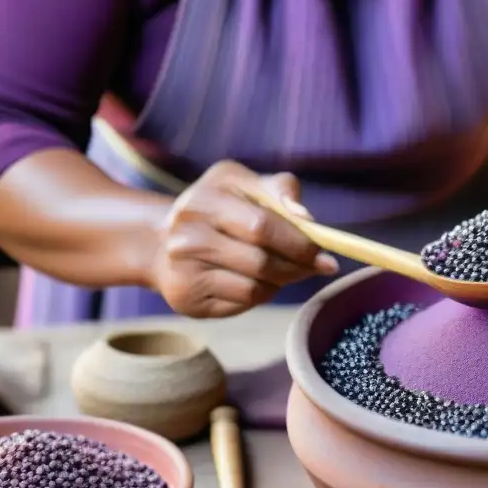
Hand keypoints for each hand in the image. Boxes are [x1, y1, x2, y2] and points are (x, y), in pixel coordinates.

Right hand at [149, 161, 337, 317]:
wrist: (162, 242)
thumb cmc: (219, 208)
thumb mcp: (245, 185)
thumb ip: (279, 189)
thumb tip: (306, 218)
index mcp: (205, 198)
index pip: (262, 225)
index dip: (298, 242)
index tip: (324, 253)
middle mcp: (187, 234)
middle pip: (261, 261)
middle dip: (298, 266)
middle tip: (319, 267)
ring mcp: (183, 269)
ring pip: (256, 287)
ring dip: (281, 280)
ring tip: (283, 269)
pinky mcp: (186, 298)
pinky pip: (243, 302)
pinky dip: (262, 293)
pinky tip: (258, 280)